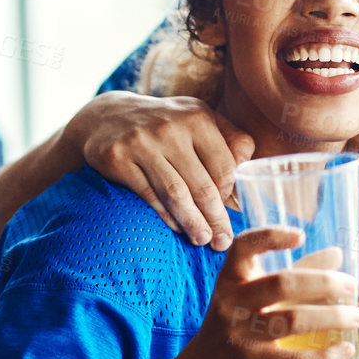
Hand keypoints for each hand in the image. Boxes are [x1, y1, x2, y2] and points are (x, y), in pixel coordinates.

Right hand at [69, 92, 254, 248]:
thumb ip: (230, 141)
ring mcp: (142, 141)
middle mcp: (171, 126)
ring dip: (193, 222)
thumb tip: (251, 175)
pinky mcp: (117, 157)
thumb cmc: (166, 126)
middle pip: (202, 183)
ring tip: (203, 240)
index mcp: (198, 117)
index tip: (233, 214)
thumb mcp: (199, 121)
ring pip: (176, 192)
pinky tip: (177, 228)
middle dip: (216, 218)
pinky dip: (165, 215)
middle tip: (224, 241)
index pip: (223, 166)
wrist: (107, 116)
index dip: (230, 195)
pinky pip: (148, 194)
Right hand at [159, 227, 358, 358]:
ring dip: (333, 317)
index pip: (244, 247)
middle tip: (352, 286)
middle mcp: (231, 303)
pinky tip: (346, 350)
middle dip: (324, 282)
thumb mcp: (254, 296)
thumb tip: (337, 254)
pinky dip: (325, 355)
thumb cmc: (237, 326)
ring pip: (294, 320)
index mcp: (231, 279)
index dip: (271, 237)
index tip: (301, 235)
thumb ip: (294, 274)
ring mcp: (240, 335)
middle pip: (282, 283)